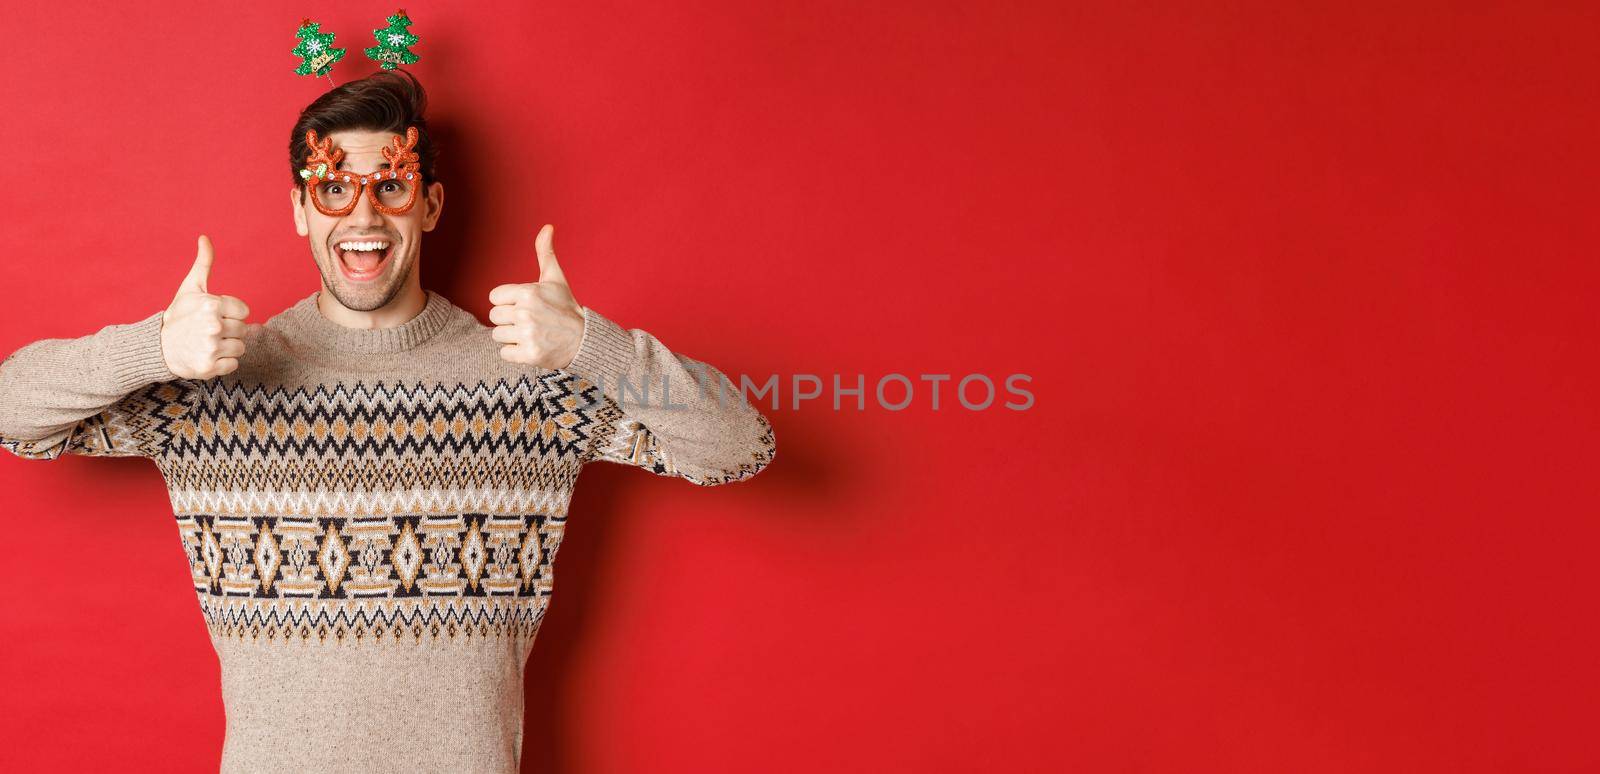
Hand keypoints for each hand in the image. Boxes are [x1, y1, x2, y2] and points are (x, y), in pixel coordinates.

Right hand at [160, 235, 250, 378]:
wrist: (157, 347)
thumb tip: (205, 238)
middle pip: (244, 330)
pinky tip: (207, 356)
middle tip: (209, 331)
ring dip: (227, 347)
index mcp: (212, 305)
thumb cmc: (179, 316)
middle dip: (229, 331)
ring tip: (208, 343)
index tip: (215, 315)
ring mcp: (210, 348)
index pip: (244, 312)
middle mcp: (212, 326)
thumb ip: (204, 264)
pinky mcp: (209, 367)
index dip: (232, 314)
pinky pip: (233, 364)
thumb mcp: (190, 288)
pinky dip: (223, 363)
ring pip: (240, 347)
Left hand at [489, 224, 586, 369]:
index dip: (507, 302)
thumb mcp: (555, 278)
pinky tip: (531, 346)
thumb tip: (547, 227)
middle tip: (530, 321)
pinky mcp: (529, 354)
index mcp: (527, 292)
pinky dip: (516, 353)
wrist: (584, 339)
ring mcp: (527, 335)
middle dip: (509, 320)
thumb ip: (545, 253)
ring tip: (531, 333)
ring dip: (512, 336)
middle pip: (494, 316)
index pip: (494, 298)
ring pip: (498, 335)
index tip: (524, 306)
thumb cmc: (565, 308)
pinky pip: (504, 353)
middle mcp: (526, 313)